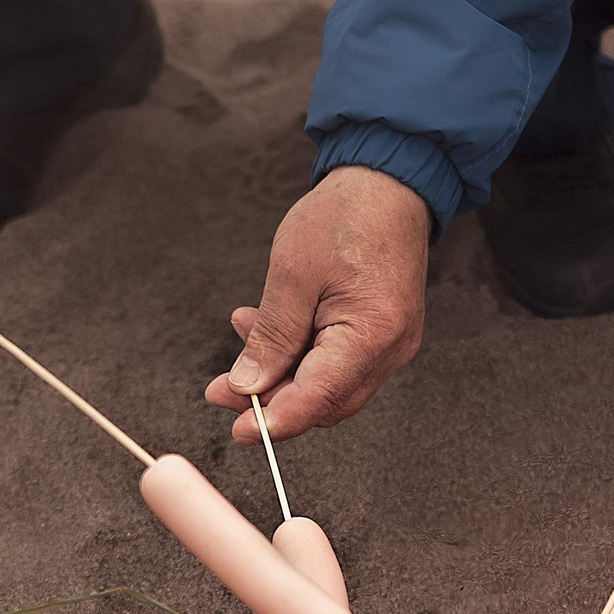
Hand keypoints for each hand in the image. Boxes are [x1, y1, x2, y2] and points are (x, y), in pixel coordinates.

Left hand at [202, 167, 429, 442]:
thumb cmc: (347, 217)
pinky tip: (271, 331)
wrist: (390, 183)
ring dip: (282, 374)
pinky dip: (302, 357)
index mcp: (371, 336)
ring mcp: (392, 346)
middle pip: (323, 403)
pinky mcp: (384, 336)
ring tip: (243, 335)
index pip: (316, 400)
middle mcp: (390, 351)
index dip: (273, 421)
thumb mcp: (292, 275)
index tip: (237, 430)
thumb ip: (270, 338)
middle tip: (221, 387)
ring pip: (328, 387)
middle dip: (271, 399)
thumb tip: (248, 387)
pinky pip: (339, 365)